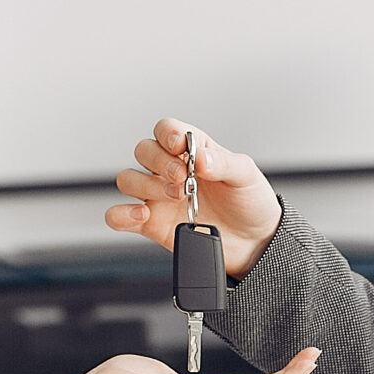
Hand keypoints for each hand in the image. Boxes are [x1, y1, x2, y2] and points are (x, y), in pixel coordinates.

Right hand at [106, 119, 282, 279]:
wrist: (254, 243)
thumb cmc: (250, 203)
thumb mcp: (246, 175)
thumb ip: (223, 163)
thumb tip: (201, 158)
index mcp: (193, 150)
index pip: (166, 130)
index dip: (167, 133)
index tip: (178, 145)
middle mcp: (171, 171)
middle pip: (143, 151)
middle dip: (159, 162)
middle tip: (182, 178)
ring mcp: (159, 197)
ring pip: (128, 179)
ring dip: (146, 186)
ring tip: (177, 197)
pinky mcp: (152, 224)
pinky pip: (119, 216)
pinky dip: (121, 214)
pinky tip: (143, 215)